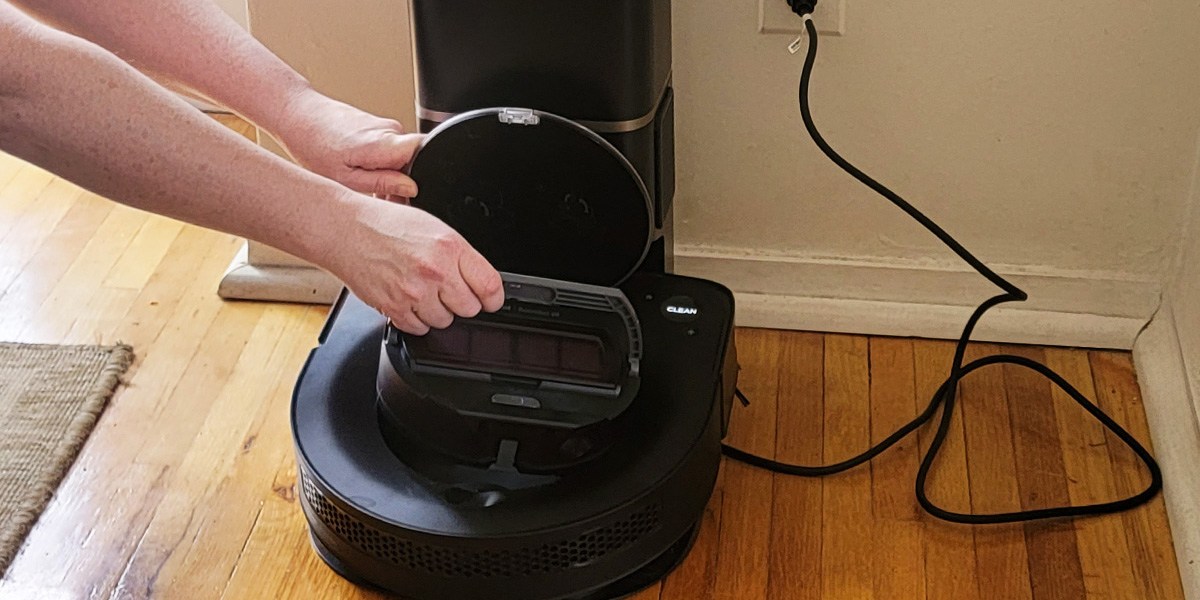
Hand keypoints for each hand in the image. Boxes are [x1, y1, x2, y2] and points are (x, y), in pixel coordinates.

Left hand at [273, 88, 421, 199]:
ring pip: (403, 158)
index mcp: (383, 143)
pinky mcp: (379, 126)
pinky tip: (361, 171)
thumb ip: (382, 183)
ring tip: (363, 186)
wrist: (297, 116)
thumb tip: (410, 189)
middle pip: (415, 162)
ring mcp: (386, 125)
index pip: (426, 152)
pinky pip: (392, 150)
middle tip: (379, 199)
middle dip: (402, 185)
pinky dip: (382, 166)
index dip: (424, 176)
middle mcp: (390, 129)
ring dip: (390, 176)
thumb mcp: (345, 179)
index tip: (409, 194)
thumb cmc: (313, 145)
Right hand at [325, 193, 504, 334]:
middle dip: (462, 302)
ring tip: (422, 290)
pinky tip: (408, 299)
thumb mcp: (433, 228)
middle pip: (470, 309)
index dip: (493, 298)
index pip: (490, 286)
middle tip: (448, 290)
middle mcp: (435, 271)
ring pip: (445, 321)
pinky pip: (419, 328)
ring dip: (437, 312)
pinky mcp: (394, 308)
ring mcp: (414, 292)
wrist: (345, 230)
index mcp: (450, 247)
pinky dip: (416, 319)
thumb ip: (459, 256)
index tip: (490, 300)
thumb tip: (479, 282)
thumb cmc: (385, 225)